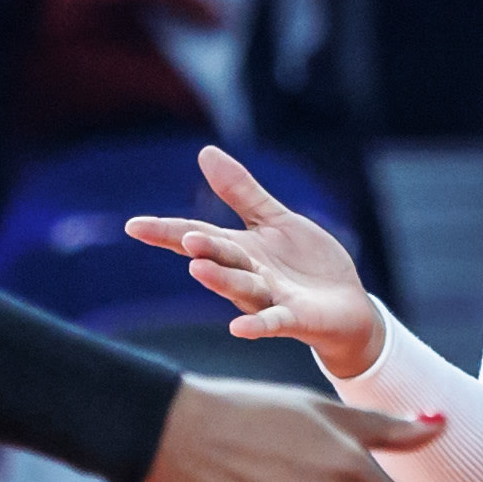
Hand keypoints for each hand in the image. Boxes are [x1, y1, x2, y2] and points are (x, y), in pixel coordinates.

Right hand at [128, 146, 386, 381]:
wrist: (348, 307)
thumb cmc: (306, 266)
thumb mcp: (275, 220)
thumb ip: (242, 192)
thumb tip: (205, 152)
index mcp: (241, 249)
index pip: (199, 236)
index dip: (167, 231)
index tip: (134, 226)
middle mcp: (249, 276)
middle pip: (219, 260)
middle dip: (201, 249)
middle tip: (184, 238)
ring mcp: (270, 299)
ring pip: (241, 288)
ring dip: (221, 280)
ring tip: (198, 268)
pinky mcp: (295, 319)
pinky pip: (273, 322)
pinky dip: (256, 325)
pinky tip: (237, 329)